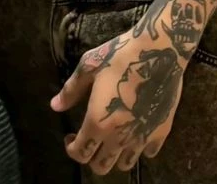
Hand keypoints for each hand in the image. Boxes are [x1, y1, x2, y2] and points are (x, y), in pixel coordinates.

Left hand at [50, 30, 185, 175]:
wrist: (159, 49)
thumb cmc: (120, 55)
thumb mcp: (89, 66)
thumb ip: (71, 90)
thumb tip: (55, 106)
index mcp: (98, 122)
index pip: (80, 153)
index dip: (71, 148)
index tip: (70, 135)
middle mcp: (119, 137)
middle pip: (101, 166)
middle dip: (91, 156)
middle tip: (90, 137)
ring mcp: (142, 137)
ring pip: (125, 164)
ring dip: (115, 156)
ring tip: (112, 138)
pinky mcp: (161, 132)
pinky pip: (148, 152)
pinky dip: (140, 148)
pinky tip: (136, 132)